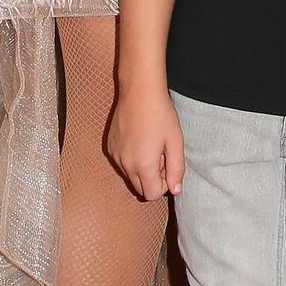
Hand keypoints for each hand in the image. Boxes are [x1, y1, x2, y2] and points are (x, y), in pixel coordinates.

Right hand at [106, 84, 184, 200]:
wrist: (139, 91)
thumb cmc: (161, 115)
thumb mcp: (175, 141)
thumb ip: (176, 169)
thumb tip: (176, 190)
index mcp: (143, 165)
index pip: (152, 195)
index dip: (164, 184)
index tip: (168, 165)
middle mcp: (125, 165)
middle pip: (140, 189)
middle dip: (152, 178)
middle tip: (161, 154)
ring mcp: (115, 156)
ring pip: (130, 176)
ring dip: (142, 168)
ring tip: (150, 144)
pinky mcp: (109, 147)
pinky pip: (122, 163)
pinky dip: (131, 158)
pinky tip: (139, 138)